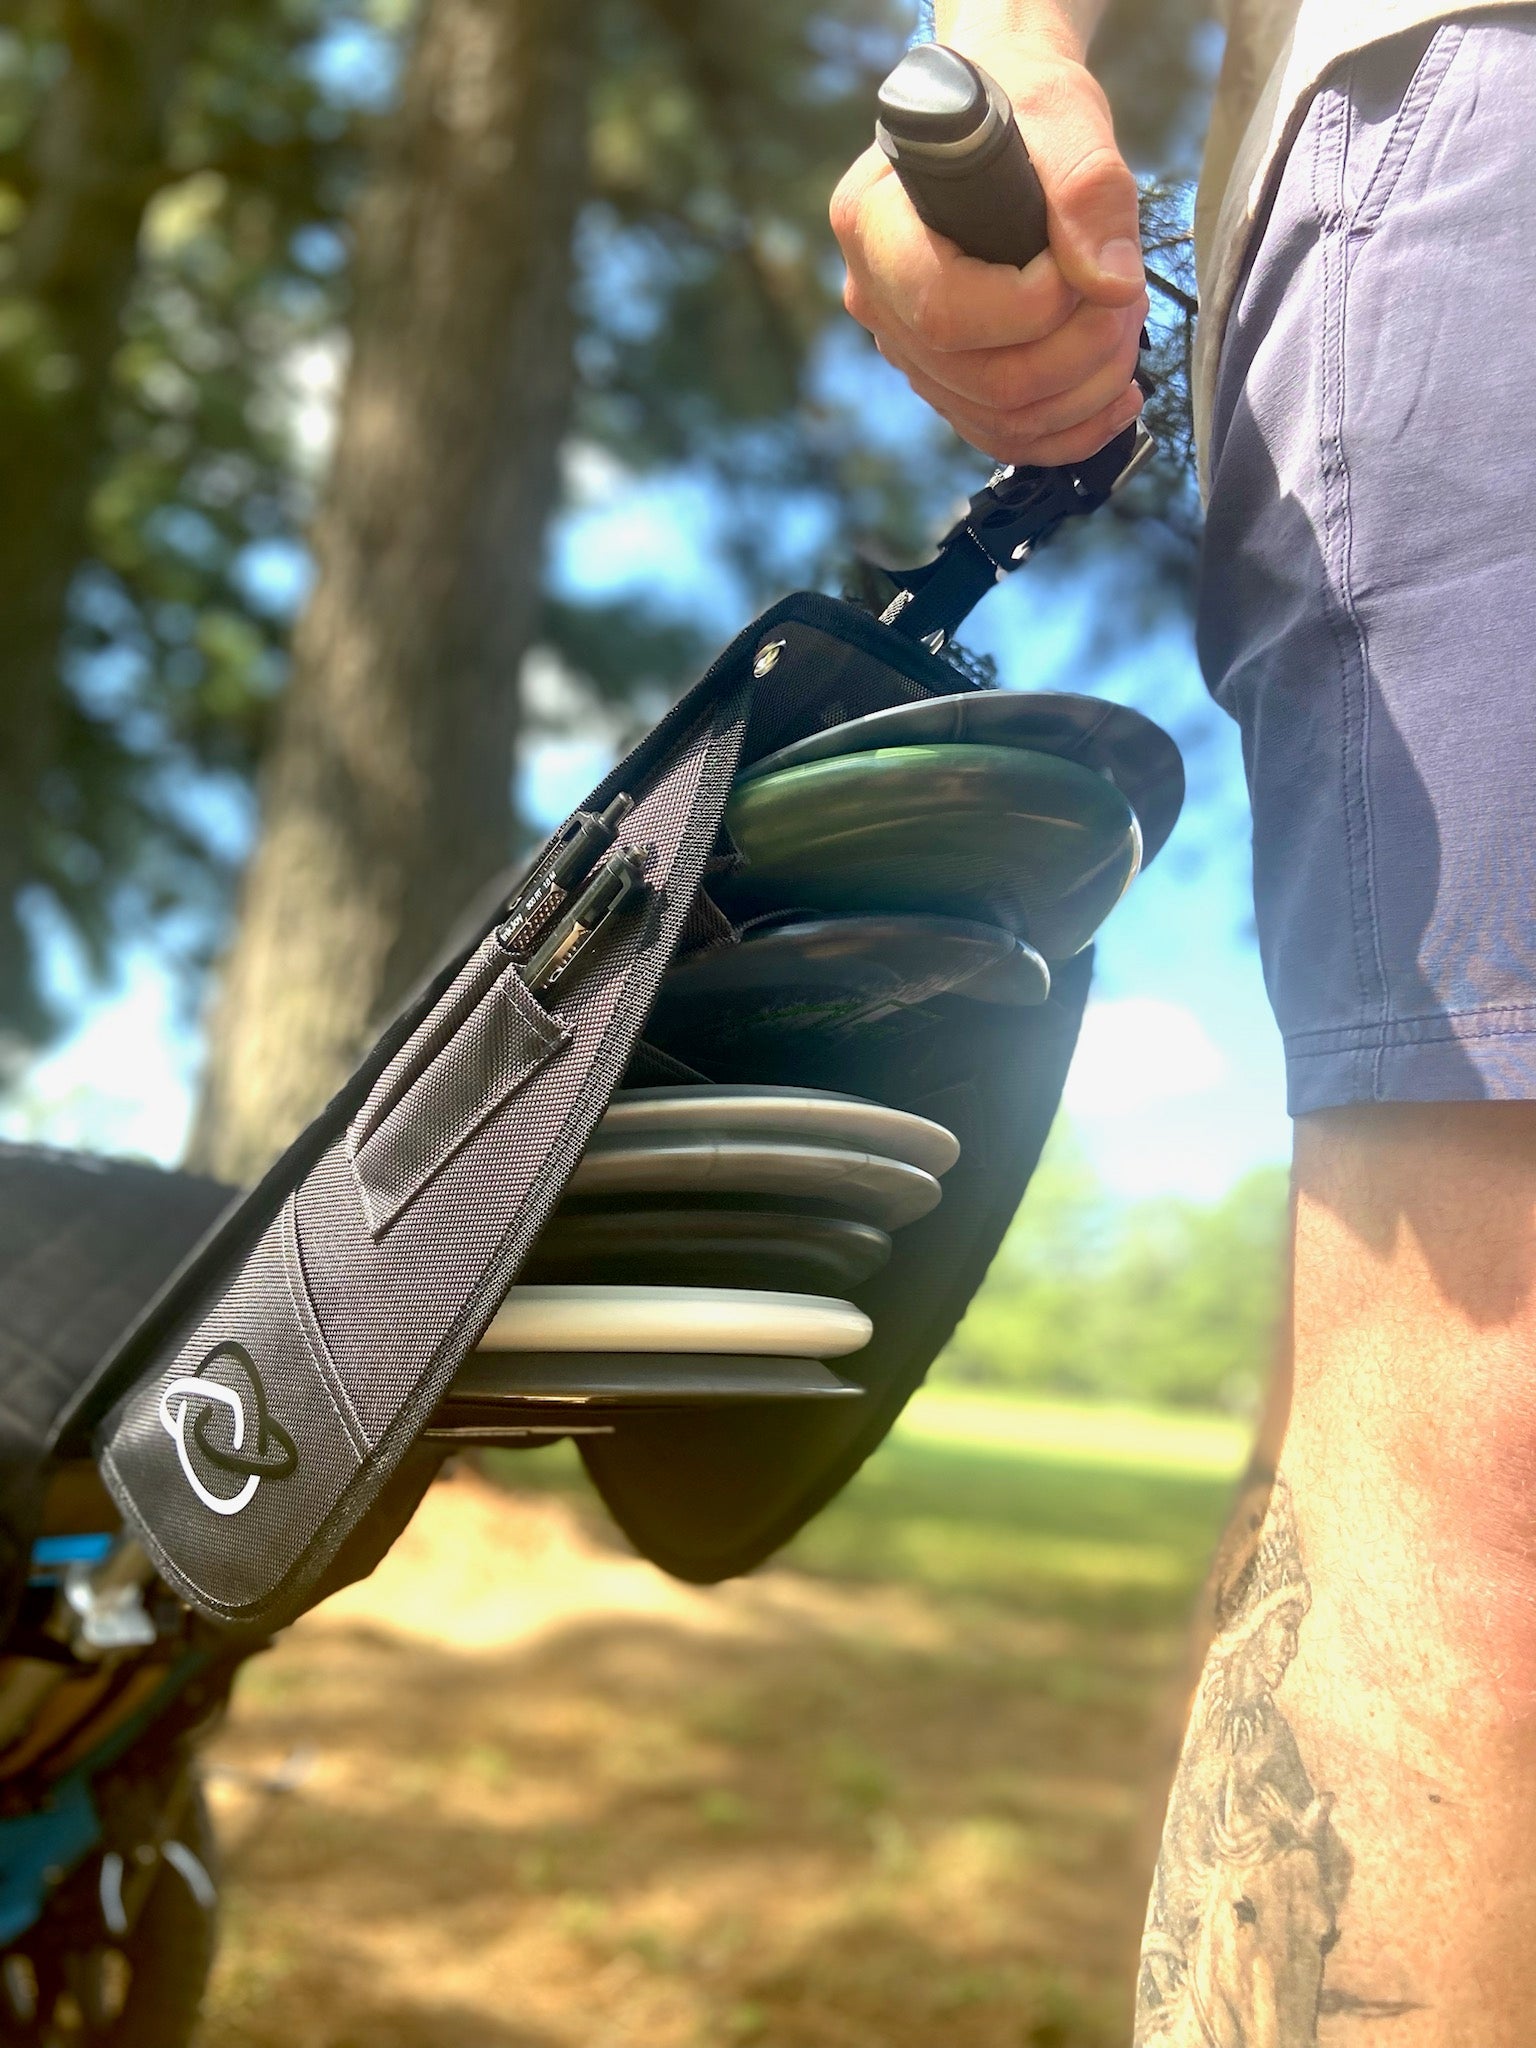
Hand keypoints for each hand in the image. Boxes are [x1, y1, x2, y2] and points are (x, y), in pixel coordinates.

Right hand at [830, 30, 1145, 467]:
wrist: (1009, 123)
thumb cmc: (1025, 107)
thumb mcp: (1065, 122)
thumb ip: (1088, 198)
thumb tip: (1112, 286)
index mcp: (874, 225)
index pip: (946, 311)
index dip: (1034, 307)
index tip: (1084, 262)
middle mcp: (875, 298)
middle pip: (982, 379)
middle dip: (1079, 353)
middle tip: (1128, 299)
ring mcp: (905, 347)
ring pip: (999, 418)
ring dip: (1086, 391)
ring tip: (1127, 329)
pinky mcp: (943, 378)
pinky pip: (1003, 434)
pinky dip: (1070, 430)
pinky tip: (1117, 399)